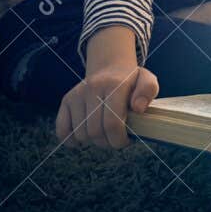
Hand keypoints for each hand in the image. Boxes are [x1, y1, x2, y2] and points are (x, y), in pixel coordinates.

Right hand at [56, 28, 158, 148]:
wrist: (110, 68)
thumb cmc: (131, 81)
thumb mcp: (147, 80)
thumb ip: (148, 91)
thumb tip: (138, 108)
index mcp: (114, 86)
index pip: (112, 123)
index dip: (118, 140)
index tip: (125, 141)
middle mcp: (92, 89)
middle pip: (94, 131)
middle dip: (107, 142)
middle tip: (115, 139)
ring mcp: (77, 95)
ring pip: (80, 133)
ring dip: (92, 141)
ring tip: (104, 134)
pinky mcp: (67, 100)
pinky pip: (62, 129)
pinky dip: (71, 140)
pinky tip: (83, 138)